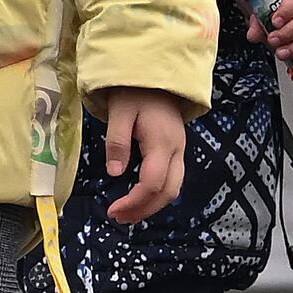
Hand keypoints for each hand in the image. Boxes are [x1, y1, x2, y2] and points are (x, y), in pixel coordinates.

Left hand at [84, 86, 193, 223]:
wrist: (157, 74)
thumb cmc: (135, 92)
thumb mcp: (119, 112)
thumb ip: (116, 141)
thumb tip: (114, 173)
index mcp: (162, 143)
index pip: (152, 183)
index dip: (134, 202)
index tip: (113, 211)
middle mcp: (177, 150)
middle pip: (168, 192)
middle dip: (144, 210)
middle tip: (119, 218)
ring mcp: (180, 151)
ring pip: (173, 189)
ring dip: (152, 205)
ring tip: (127, 213)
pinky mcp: (177, 150)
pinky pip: (172, 180)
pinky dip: (157, 194)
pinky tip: (140, 197)